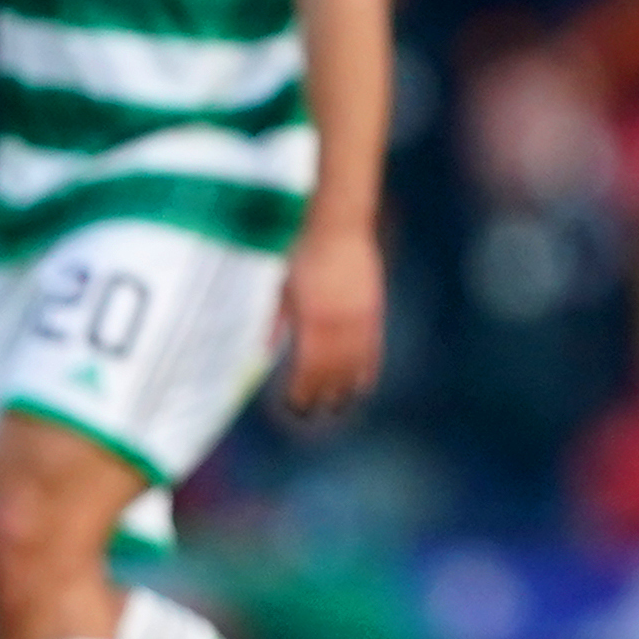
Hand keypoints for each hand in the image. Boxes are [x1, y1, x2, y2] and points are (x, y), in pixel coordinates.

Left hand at [279, 221, 384, 414]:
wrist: (337, 225)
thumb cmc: (301, 252)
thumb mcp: (281, 287)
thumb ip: (275, 321)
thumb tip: (265, 350)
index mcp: (311, 319)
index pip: (308, 367)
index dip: (302, 391)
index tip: (294, 406)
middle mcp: (338, 323)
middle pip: (333, 370)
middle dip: (322, 394)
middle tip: (312, 414)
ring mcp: (359, 317)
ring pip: (355, 363)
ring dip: (345, 386)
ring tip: (337, 406)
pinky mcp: (374, 309)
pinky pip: (374, 346)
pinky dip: (368, 368)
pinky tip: (363, 384)